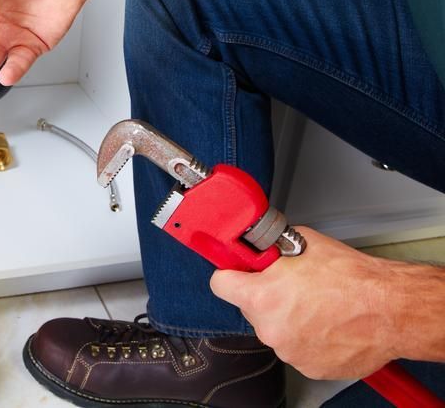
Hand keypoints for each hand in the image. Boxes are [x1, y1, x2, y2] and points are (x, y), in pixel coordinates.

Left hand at [210, 227, 395, 379]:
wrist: (390, 309)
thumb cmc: (352, 277)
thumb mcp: (301, 243)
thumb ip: (271, 251)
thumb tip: (260, 249)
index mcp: (262, 296)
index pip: (220, 285)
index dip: (230, 274)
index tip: (236, 272)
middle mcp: (270, 328)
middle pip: (251, 308)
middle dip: (267, 296)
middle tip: (293, 286)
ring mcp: (289, 351)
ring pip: (276, 329)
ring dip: (289, 319)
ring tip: (318, 306)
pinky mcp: (309, 367)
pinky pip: (298, 348)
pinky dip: (309, 338)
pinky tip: (328, 324)